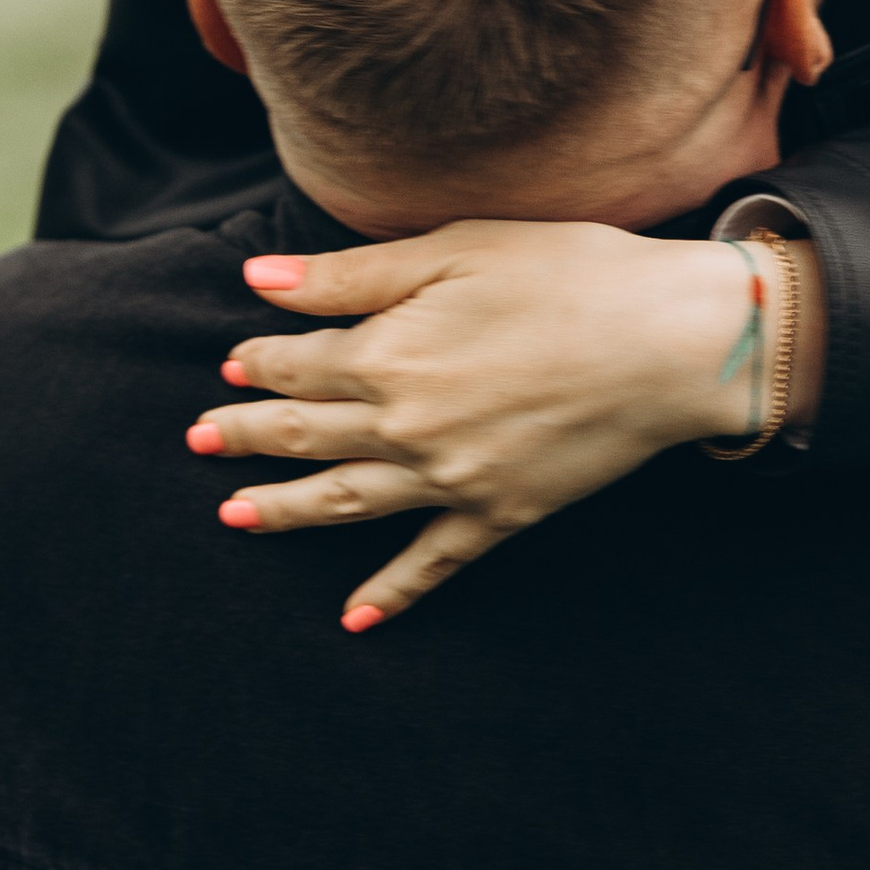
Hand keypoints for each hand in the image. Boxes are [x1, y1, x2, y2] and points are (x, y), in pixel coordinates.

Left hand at [183, 221, 766, 628]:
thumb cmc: (567, 274)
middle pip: (303, 435)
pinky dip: (390, 594)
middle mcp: (406, 426)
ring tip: (234, 516)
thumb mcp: (453, 251)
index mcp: (389, 353)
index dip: (259, 362)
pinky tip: (356, 618)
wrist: (671, 342)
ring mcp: (451, 480)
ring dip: (283, 511)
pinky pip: (431, 564)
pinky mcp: (500, 515)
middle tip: (198, 442)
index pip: (297, 364)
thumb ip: (348, 275)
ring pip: (344, 501)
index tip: (231, 363)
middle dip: (244, 437)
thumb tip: (258, 281)